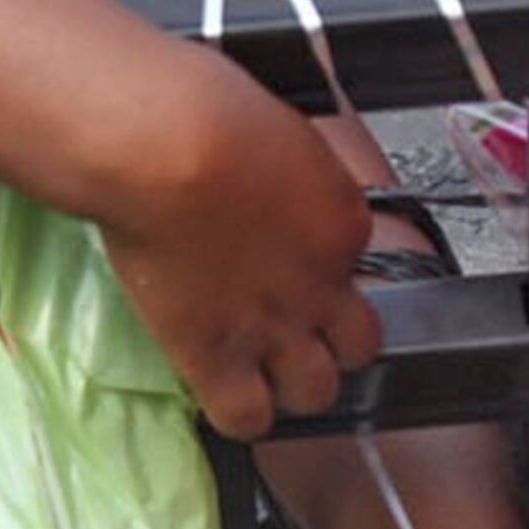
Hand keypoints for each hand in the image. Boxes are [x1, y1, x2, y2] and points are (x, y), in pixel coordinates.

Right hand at [96, 46, 382, 438]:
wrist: (168, 147)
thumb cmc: (211, 110)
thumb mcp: (280, 129)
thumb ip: (289, 171)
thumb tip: (273, 174)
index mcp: (344, 222)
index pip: (356, 265)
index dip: (322, 269)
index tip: (290, 261)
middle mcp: (323, 286)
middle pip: (360, 347)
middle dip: (333, 345)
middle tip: (294, 330)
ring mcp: (274, 329)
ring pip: (316, 393)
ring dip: (292, 385)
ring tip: (259, 367)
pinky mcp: (217, 357)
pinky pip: (248, 419)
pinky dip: (239, 412)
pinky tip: (221, 388)